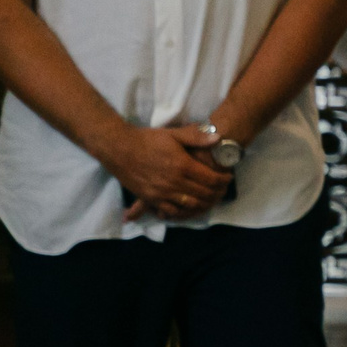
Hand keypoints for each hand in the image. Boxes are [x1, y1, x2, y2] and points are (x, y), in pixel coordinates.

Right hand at [109, 124, 234, 221]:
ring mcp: (161, 193)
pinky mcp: (150, 199)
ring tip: (210, 198)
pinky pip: (171, 211)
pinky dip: (183, 211)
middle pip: (204, 194)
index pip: (211, 179)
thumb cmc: (147, 139)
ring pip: (190, 205)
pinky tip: (189, 207)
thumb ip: (196, 137)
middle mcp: (173, 182)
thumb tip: (219, 138)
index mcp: (182, 166)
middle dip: (217, 193)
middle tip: (223, 189)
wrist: (118, 148)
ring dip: (203, 203)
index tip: (228, 177)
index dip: (224, 180)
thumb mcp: (173, 134)